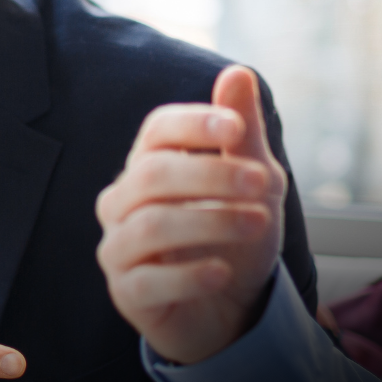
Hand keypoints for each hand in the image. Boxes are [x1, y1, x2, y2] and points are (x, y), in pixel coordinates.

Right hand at [95, 65, 286, 364]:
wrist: (232, 308)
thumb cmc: (233, 237)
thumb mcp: (252, 182)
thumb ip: (242, 134)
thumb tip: (237, 73)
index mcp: (149, 166)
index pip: (156, 131)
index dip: (193, 124)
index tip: (235, 129)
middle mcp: (123, 203)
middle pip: (152, 174)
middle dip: (210, 174)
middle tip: (261, 182)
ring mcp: (119, 249)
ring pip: (149, 225)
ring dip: (210, 220)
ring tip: (257, 223)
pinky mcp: (127, 294)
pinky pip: (148, 281)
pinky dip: (189, 275)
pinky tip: (222, 271)